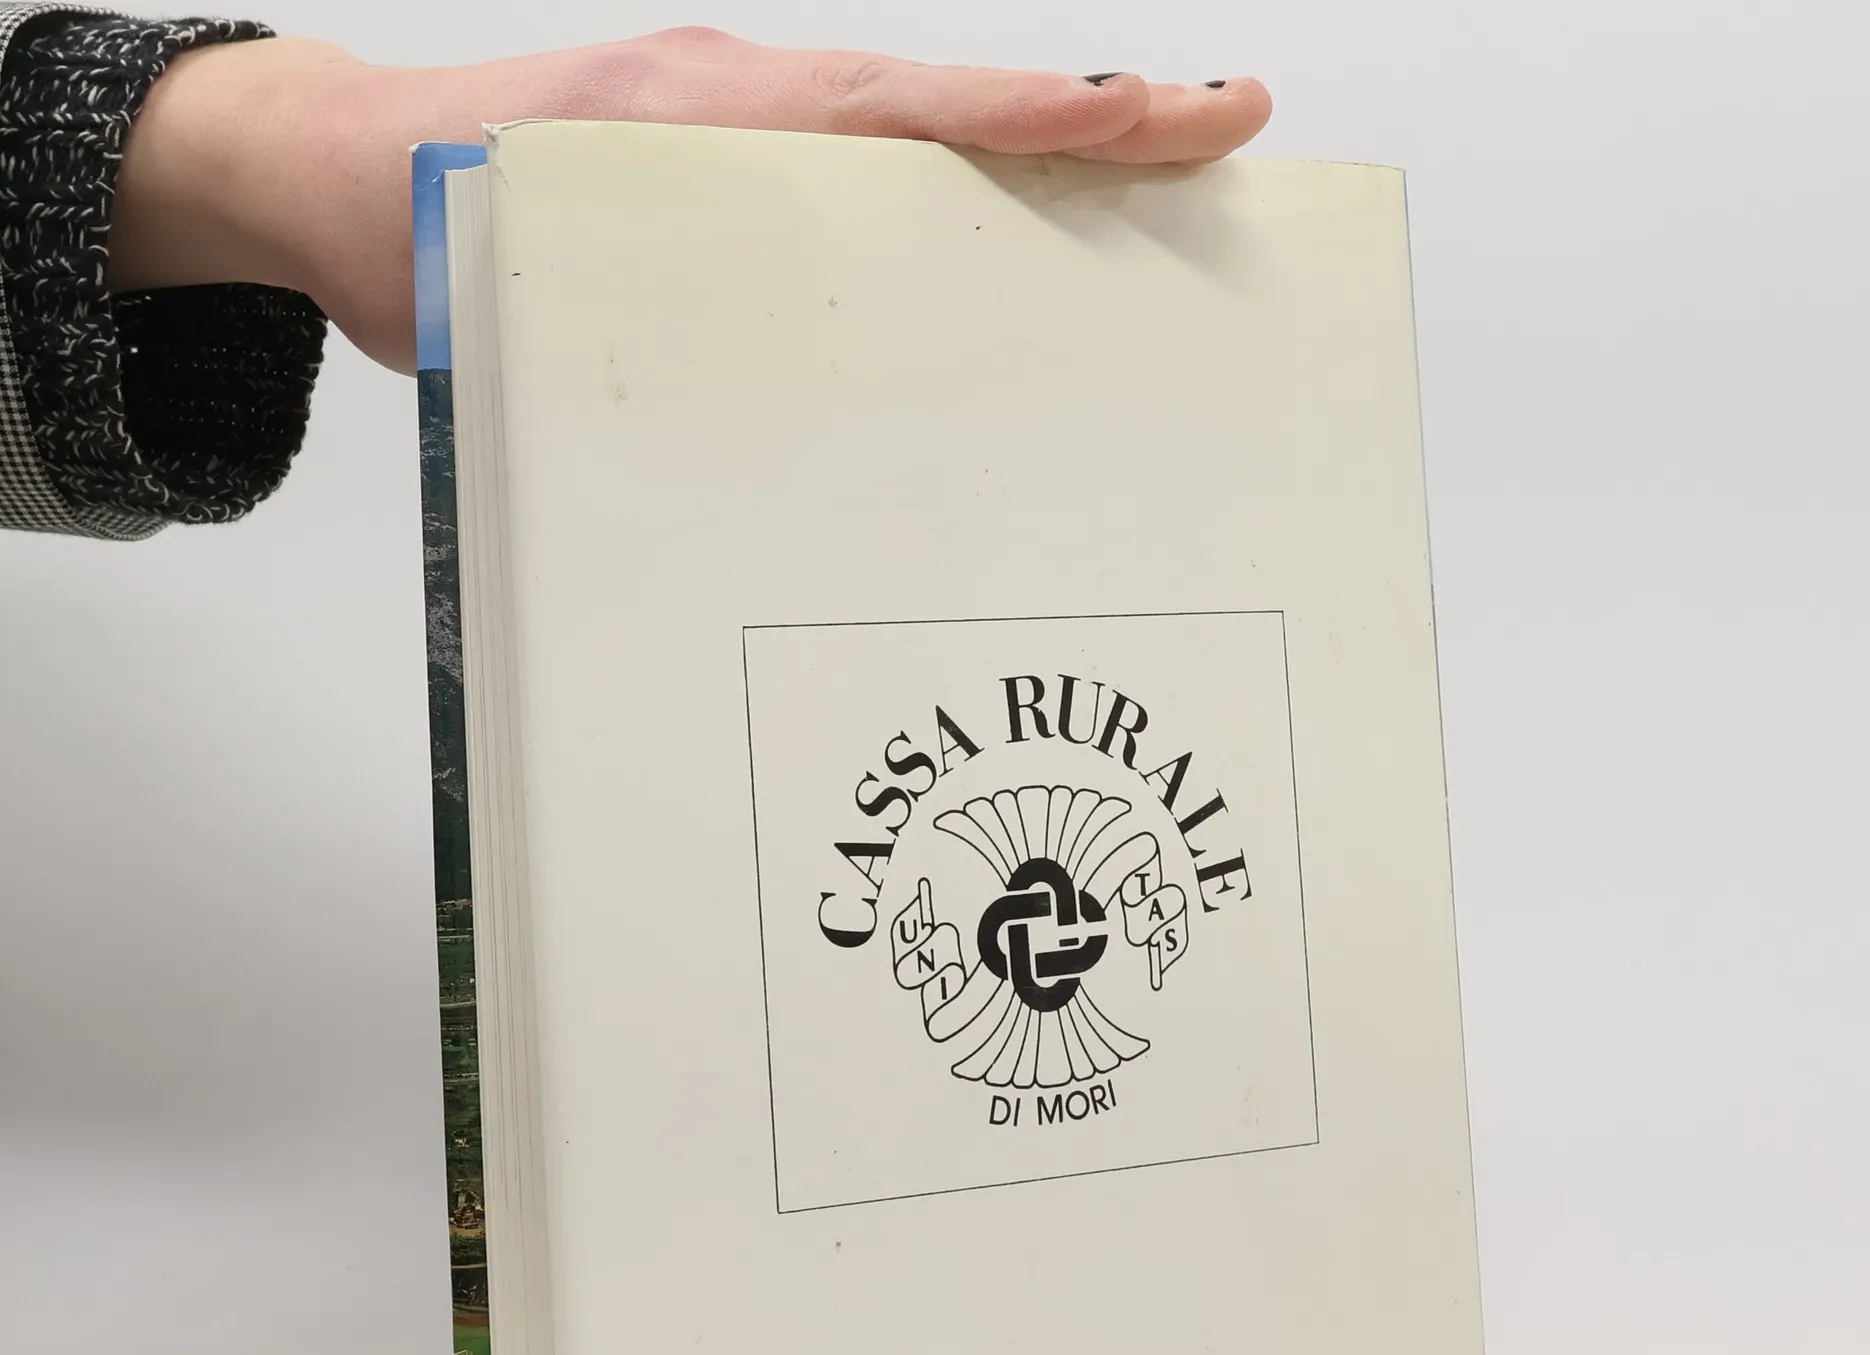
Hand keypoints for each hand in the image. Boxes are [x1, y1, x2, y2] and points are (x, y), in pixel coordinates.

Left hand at [108, 28, 1272, 371]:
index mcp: (705, 119)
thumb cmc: (405, 216)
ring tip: (1167, 169)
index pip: (903, 112)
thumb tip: (691, 413)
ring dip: (1046, 149)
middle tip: (1219, 125)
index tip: (1148, 116)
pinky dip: (963, 185)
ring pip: (924, 136)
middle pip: (951, 110)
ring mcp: (750, 132)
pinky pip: (872, 172)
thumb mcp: (493, 279)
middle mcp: (747, 111)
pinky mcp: (738, 173)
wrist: (334, 171)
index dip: (1032, 120)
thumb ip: (593, 322)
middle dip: (1093, 116)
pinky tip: (1020, 235)